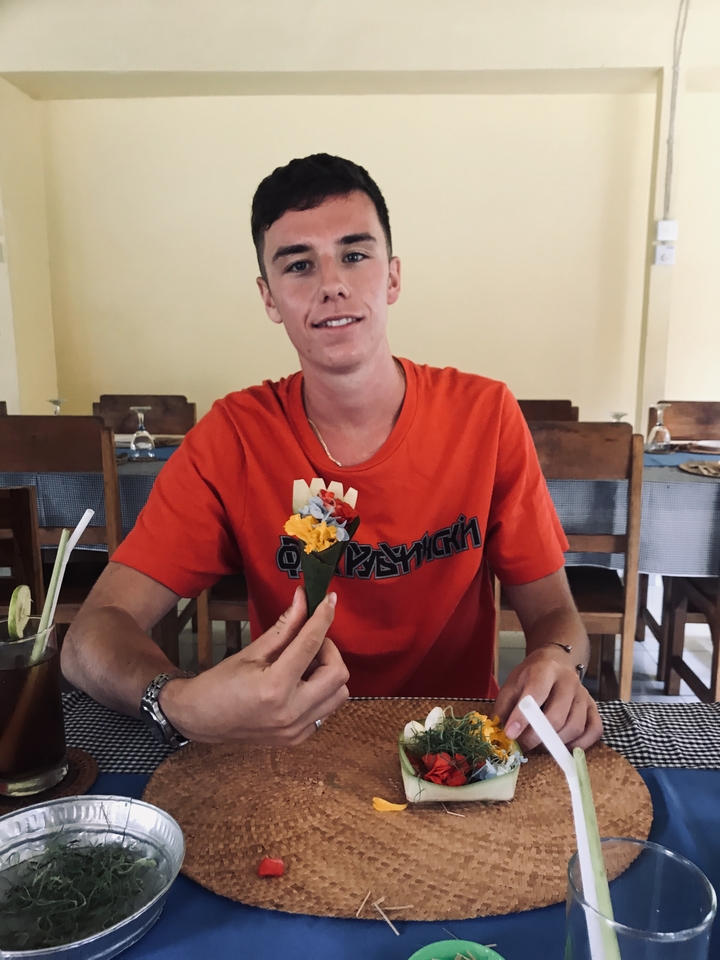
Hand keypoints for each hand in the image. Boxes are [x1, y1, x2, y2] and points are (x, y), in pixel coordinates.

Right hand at [161, 586, 348, 745]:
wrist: (200, 719)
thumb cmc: (220, 682)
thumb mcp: (252, 651)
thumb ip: (284, 626)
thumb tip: (304, 599)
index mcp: (275, 687)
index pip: (311, 644)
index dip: (323, 618)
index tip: (329, 600)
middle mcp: (291, 712)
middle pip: (338, 673)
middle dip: (329, 649)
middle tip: (310, 640)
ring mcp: (296, 730)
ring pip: (339, 694)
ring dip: (329, 672)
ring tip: (306, 663)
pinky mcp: (298, 738)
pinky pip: (325, 710)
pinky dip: (321, 691)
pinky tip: (301, 683)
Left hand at [494, 647, 601, 750]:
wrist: (554, 662)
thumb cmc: (530, 676)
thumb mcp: (512, 685)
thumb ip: (504, 708)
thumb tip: (501, 736)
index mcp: (545, 669)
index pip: (536, 693)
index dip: (523, 717)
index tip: (510, 734)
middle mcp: (568, 680)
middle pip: (557, 716)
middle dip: (537, 737)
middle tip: (523, 746)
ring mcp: (584, 694)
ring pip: (575, 726)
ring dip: (555, 743)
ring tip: (539, 746)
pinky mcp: (594, 708)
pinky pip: (594, 731)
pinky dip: (579, 745)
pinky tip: (562, 746)